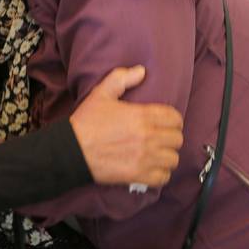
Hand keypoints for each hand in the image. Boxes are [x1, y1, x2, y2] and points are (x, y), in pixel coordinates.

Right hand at [70, 65, 183, 186]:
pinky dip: (161, 174)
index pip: (174, 118)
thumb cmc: (86, 122)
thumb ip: (121, 78)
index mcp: (142, 116)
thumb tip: (141, 71)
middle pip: (177, 139)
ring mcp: (144, 158)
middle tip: (161, 138)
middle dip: (170, 137)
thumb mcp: (100, 94)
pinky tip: (153, 168)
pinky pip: (163, 177)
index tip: (166, 122)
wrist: (71, 150)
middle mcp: (147, 137)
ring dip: (167, 156)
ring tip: (159, 154)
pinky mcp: (138, 175)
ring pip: (173, 159)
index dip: (172, 119)